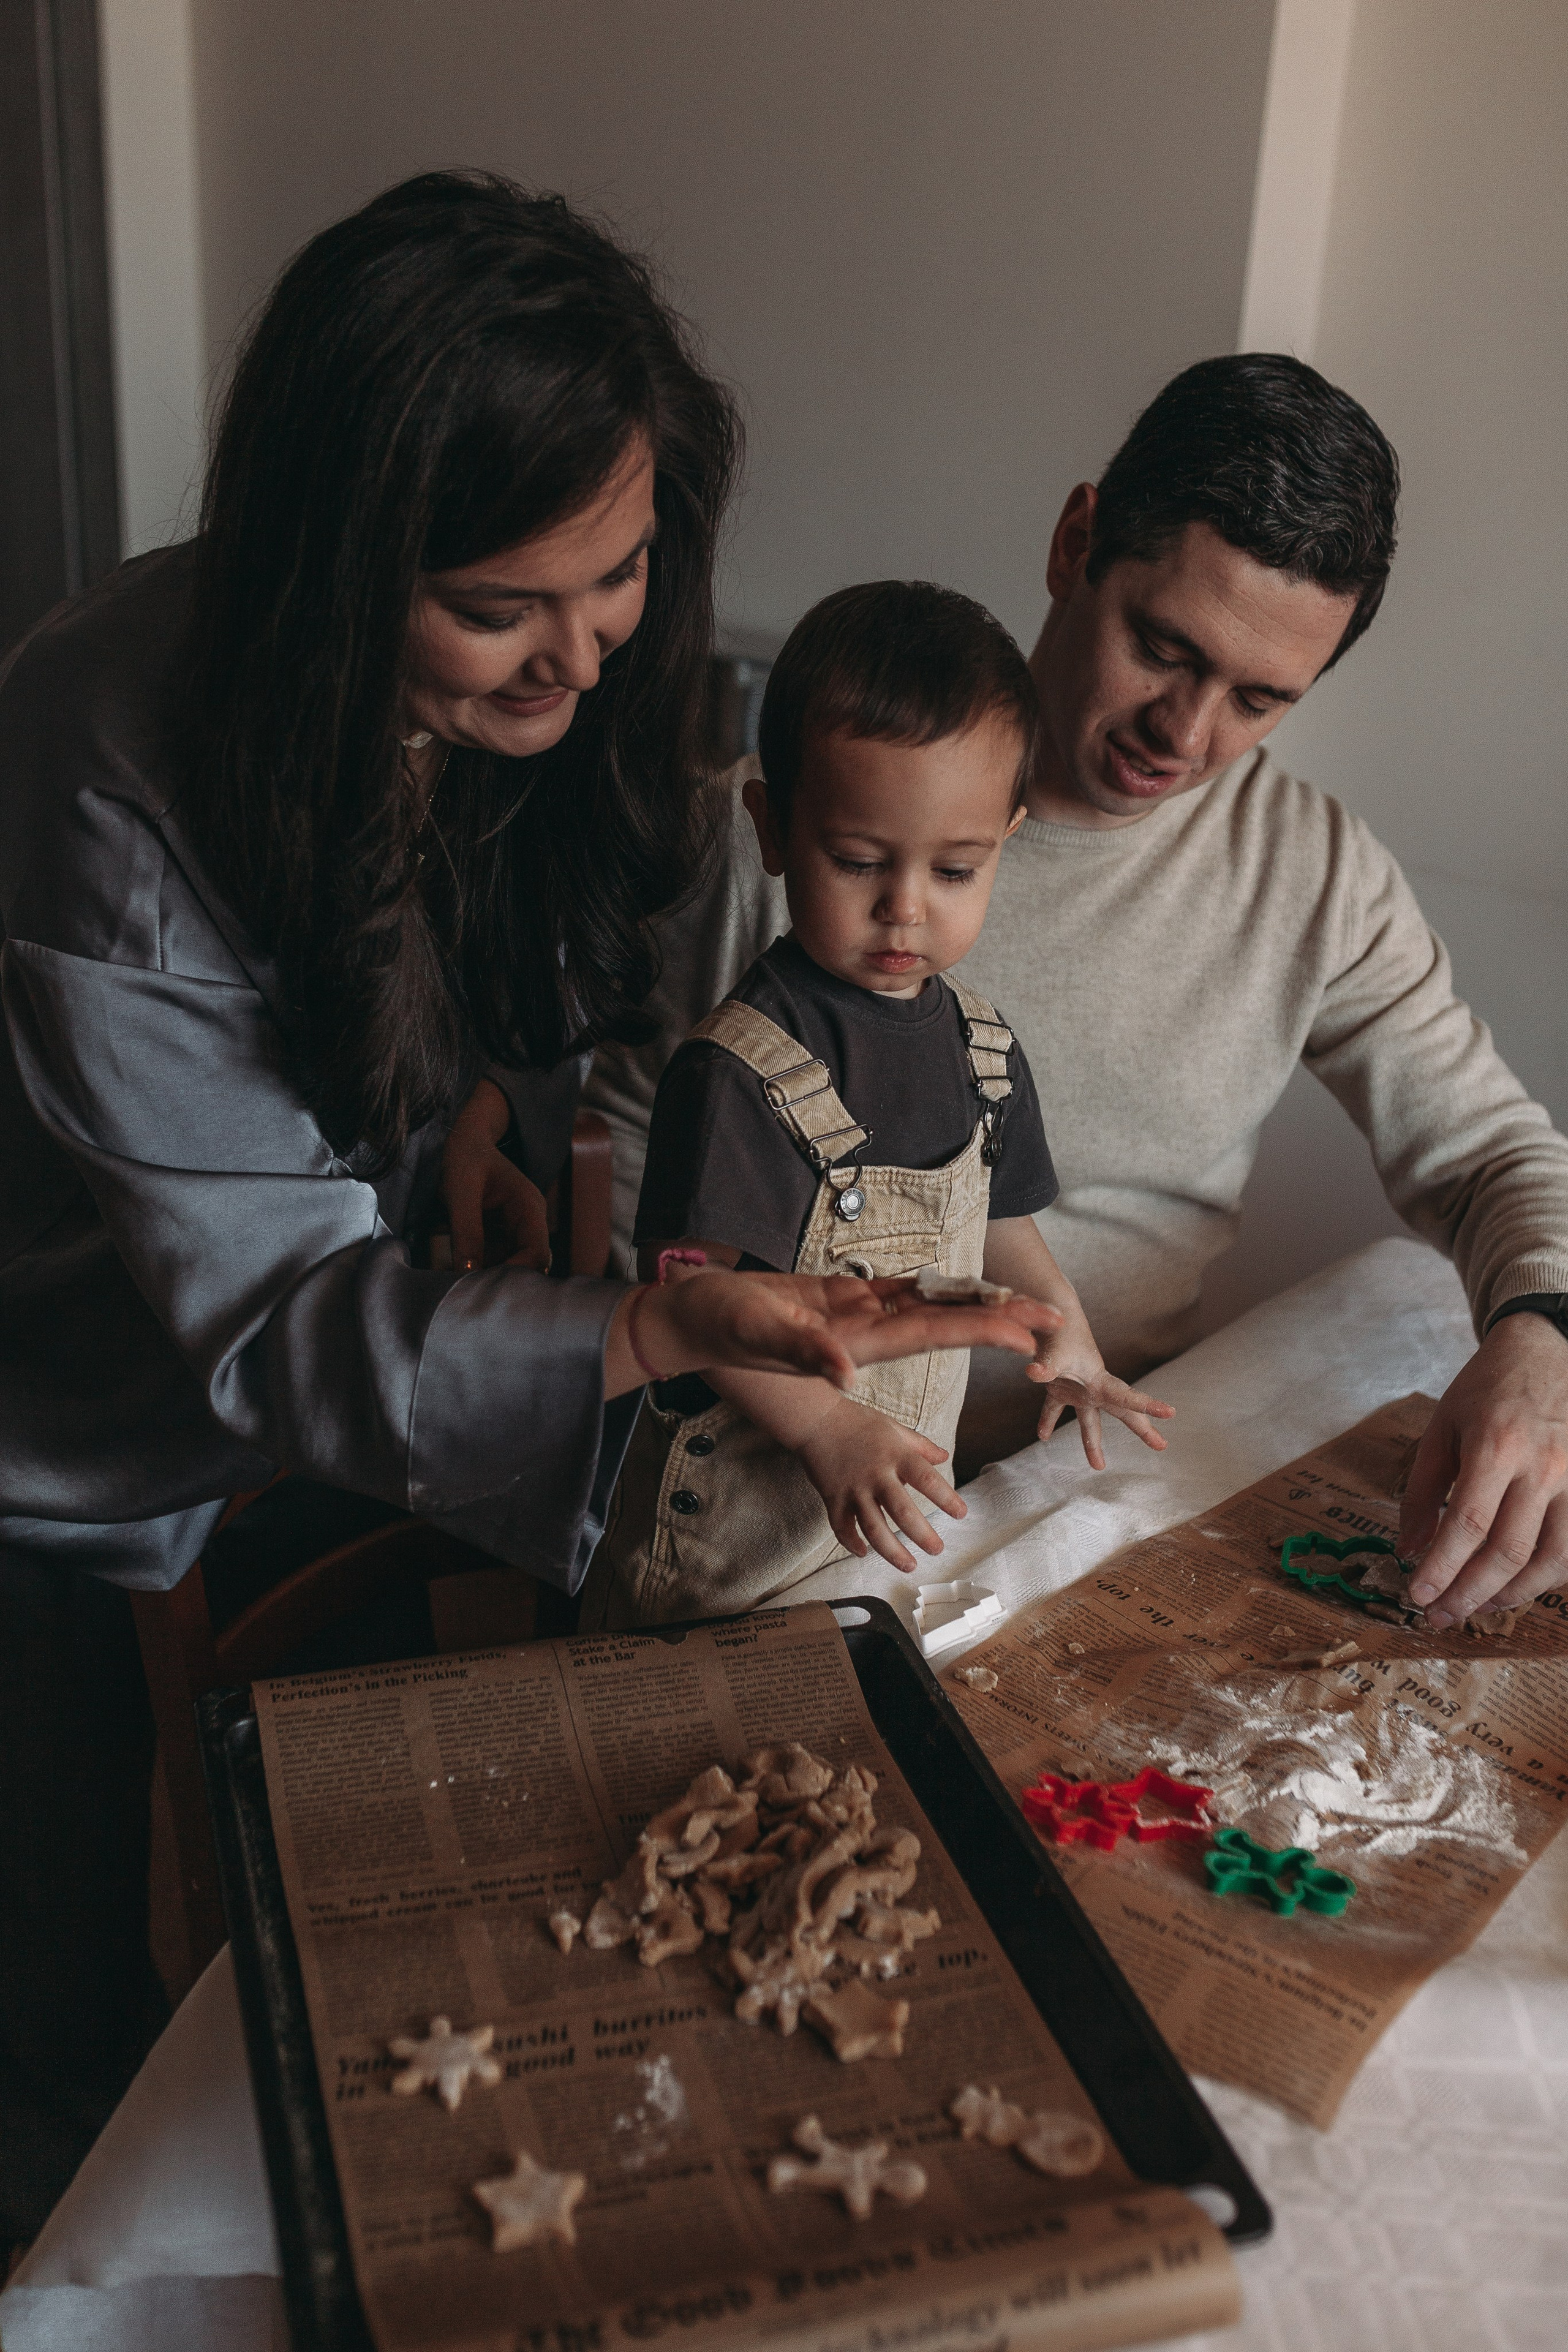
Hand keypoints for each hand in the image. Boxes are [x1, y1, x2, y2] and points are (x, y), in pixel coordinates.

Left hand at [439, 1079, 550, 1271]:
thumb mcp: (460, 1191)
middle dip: (503, 1280)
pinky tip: (462, 1272)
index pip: (537, 1252)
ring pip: (514, 1266)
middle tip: (470, 1293)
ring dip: (491, 1276)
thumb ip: (465, 1231)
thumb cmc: (464, 1158)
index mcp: (528, 1206)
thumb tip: (466, 1271)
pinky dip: (482, 1269)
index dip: (514, 1274)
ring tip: (463, 1284)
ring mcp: (517, 1229)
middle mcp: (529, 1221)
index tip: (482, 1286)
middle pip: (530, 1264)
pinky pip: (498, 1261)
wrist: (462, 1142)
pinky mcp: (502, 1235)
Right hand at [604, 1270, 1062, 1400]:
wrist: (693, 1318)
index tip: (1029, 1332)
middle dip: (999, 1321)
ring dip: (973, 1305)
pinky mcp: (836, 1300)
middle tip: (1055, 1318)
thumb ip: (802, 1354)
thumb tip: (845, 1373)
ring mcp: (853, 1317)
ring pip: (925, 1307)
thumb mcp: (757, 1337)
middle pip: (944, 1323)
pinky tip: (957, 1286)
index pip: (932, 1333)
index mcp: (854, 1342)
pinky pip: (892, 1293)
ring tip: (1022, 1300)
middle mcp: (864, 1333)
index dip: (981, 1330)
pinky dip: (927, 1288)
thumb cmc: (719, 1327)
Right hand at [795, 1394, 965, 1572]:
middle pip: (903, 1512)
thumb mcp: (893, 1428)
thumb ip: (920, 1445)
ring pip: (874, 1527)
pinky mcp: (833, 1498)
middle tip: (937, 1550)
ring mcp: (853, 1489)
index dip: (946, 1498)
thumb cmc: (857, 1421)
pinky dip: (851, 1543)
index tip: (961, 1514)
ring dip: (892, 1551)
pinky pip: (841, 1527)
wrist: (816, 1419)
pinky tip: (863, 1553)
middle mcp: (876, 1475)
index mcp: (896, 1456)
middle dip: (923, 1535)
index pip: (927, 1479)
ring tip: (909, 1566)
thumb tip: (945, 1458)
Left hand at [1023, 1308, 1173, 1468]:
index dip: (1148, 1406)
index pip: (1127, 1396)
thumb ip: (1045, 1366)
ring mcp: (1078, 1390)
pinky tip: (1042, 1436)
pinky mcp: (1060, 1387)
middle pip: (1122, 1412)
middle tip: (1162, 1446)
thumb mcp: (1054, 1351)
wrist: (1050, 1313)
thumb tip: (1032, 1374)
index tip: (1171, 1412)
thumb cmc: (1058, 1332)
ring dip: (1093, 1442)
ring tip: (1099, 1466)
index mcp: (1099, 1380)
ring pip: (1090, 1421)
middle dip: (1142, 1429)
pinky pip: (1054, 1409)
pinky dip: (1047, 1421)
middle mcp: (1093, 1388)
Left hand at [1402, 1313, 1567, 1624]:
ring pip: (1551, 1559)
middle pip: (1507, 1550)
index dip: (1441, 1567)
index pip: (1467, 1523)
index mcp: (1495, 1445)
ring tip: (1476, 1607)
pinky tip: (1516, 1585)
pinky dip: (1546, 1576)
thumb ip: (1422, 1491)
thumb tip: (1408, 1549)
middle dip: (1469, 1592)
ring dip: (1511, 1594)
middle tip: (1439, 1616)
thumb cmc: (1487, 1390)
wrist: (1546, 1351)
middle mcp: (1542, 1466)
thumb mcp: (1441, 1428)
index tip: (1416, 1595)